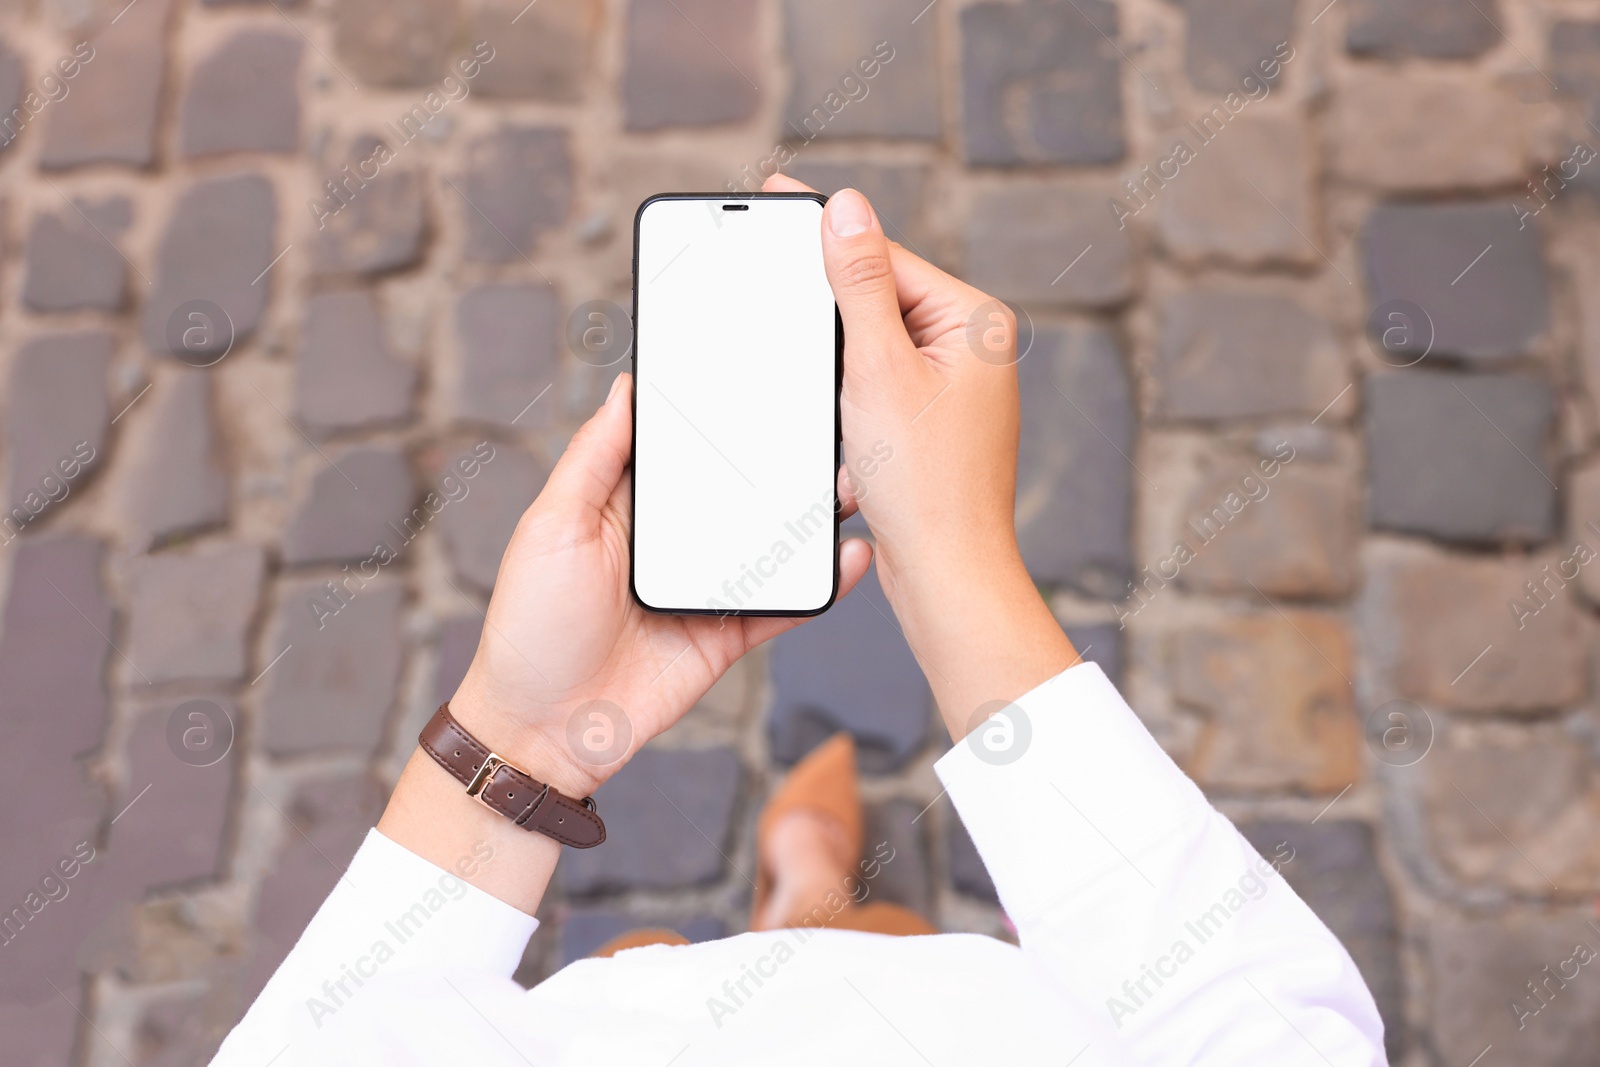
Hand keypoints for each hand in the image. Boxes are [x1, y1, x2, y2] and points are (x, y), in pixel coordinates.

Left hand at [448, 373, 873, 797]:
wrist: (545, 729)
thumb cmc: (531, 626)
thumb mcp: (551, 527)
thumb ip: (593, 459)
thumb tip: (625, 389)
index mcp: (628, 504)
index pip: (685, 448)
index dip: (719, 416)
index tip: (764, 373)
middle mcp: (673, 540)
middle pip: (739, 490)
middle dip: (785, 460)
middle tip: (831, 425)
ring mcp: (705, 587)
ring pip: (772, 542)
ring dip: (814, 515)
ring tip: (856, 481)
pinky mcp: (728, 634)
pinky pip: (784, 604)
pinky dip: (822, 584)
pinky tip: (853, 554)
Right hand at [762, 174, 1076, 734]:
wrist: (946, 574)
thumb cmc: (924, 483)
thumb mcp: (877, 368)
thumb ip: (858, 283)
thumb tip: (846, 207)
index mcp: (974, 322)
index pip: (886, 257)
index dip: (825, 231)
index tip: (779, 192)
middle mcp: (973, 350)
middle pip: (879, 297)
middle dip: (826, 293)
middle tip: (770, 251)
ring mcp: (954, 390)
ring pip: (873, 345)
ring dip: (833, 348)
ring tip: (795, 334)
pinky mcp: (932, 426)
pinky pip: (877, 385)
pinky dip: (844, 387)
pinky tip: (820, 393)